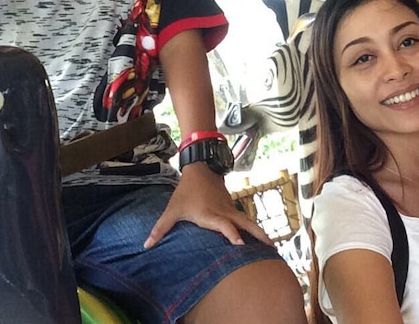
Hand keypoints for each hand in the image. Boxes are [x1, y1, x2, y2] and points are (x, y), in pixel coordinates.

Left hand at [144, 162, 271, 248]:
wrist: (201, 169)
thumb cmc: (185, 193)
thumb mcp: (172, 210)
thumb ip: (160, 228)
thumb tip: (146, 245)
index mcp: (209, 215)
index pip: (224, 225)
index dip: (232, 234)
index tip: (241, 245)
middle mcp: (224, 212)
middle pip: (245, 223)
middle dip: (258, 235)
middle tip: (272, 249)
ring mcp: (230, 209)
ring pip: (248, 221)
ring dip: (260, 233)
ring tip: (273, 247)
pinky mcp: (233, 208)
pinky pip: (245, 220)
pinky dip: (254, 229)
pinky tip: (261, 239)